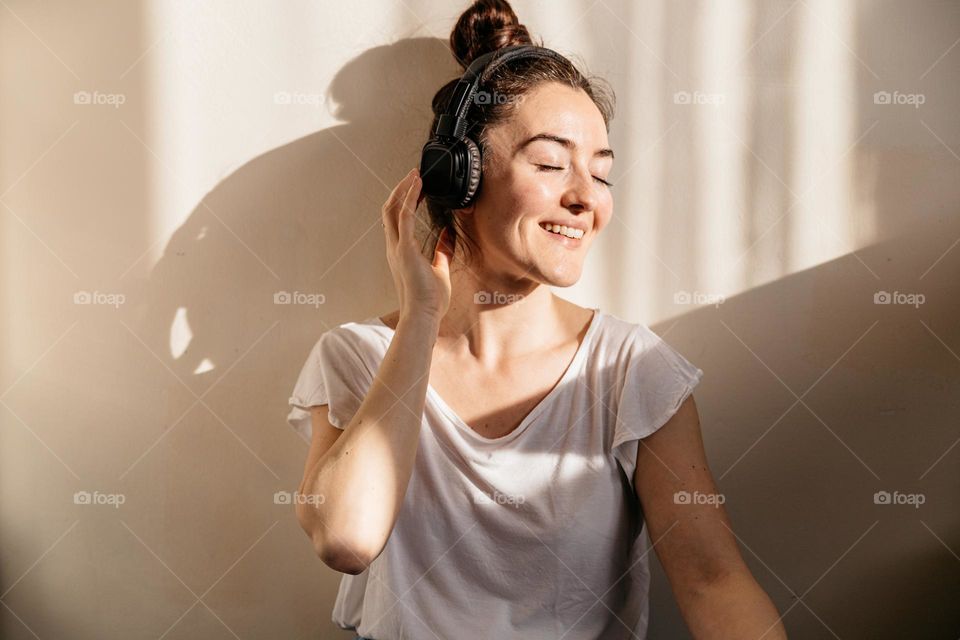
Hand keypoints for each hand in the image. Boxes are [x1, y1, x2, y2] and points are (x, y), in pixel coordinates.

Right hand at [382, 168, 453, 322]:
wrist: (424, 316)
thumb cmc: (430, 299)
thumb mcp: (440, 269)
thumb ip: (442, 250)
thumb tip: (448, 235)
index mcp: (400, 252)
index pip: (396, 220)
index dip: (403, 201)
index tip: (416, 186)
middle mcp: (394, 248)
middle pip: (390, 210)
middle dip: (401, 190)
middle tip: (414, 175)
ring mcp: (397, 248)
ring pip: (393, 209)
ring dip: (404, 189)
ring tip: (415, 175)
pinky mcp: (405, 249)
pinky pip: (405, 217)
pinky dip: (410, 198)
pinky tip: (418, 185)